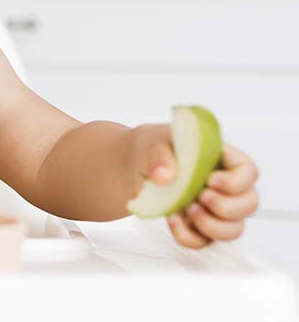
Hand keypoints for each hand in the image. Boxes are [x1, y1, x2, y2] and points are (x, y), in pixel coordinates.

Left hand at [132, 125, 258, 248]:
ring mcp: (215, 210)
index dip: (235, 182)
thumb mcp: (153, 143)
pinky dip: (188, 236)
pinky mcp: (198, 227)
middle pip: (249, 205)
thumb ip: (159, 155)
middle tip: (200, 197)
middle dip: (225, 206)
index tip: (210, 180)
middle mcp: (226, 188)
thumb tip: (163, 175)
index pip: (249, 173)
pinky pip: (203, 242)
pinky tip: (172, 219)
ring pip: (234, 230)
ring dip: (212, 225)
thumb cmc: (154, 150)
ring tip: (188, 209)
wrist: (137, 166)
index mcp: (223, 160)